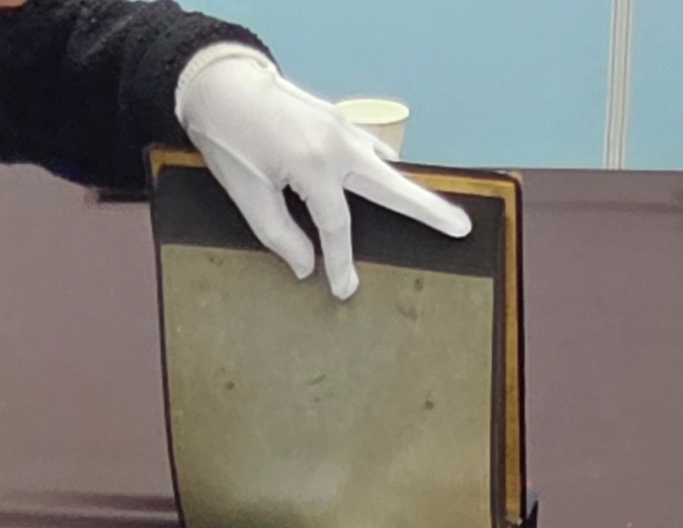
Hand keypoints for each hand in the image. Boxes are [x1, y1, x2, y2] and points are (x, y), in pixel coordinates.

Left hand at [175, 47, 471, 299]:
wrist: (220, 83)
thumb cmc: (227, 138)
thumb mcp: (247, 193)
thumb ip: (280, 235)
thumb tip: (307, 267)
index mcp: (313, 165)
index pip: (337, 226)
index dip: (341, 262)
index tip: (345, 290)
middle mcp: (338, 144)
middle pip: (392, 187)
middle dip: (429, 210)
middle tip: (461, 228)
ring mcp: (342, 128)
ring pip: (386, 165)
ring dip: (410, 190)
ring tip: (437, 213)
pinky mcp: (338, 120)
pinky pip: (371, 149)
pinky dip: (384, 168)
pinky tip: (389, 181)